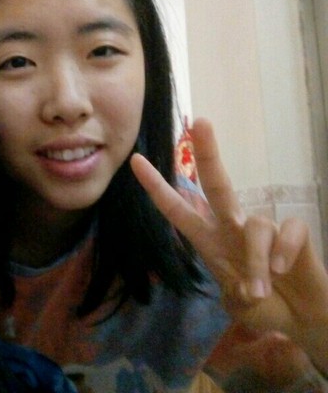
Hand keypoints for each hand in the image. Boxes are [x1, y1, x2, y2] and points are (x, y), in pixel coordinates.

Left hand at [130, 117, 327, 372]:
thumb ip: (238, 296)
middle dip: (208, 153)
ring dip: (256, 262)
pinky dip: (283, 253)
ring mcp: (263, 227)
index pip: (178, 209)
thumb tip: (249, 288)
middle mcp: (233, 227)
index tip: (136, 160)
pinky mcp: (294, 232)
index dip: (157, 187)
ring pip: (255, 225)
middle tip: (199, 122)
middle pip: (217, 184)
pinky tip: (284, 270)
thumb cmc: (264, 307)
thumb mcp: (239, 305)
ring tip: (259, 291)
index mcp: (209, 240)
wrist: (302, 315)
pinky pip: (287, 232)